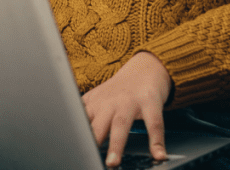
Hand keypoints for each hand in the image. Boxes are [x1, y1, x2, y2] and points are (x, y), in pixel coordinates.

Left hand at [82, 51, 172, 167]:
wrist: (145, 68)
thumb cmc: (119, 90)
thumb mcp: (98, 99)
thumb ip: (86, 115)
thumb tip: (70, 133)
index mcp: (95, 103)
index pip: (81, 122)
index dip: (76, 135)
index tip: (72, 148)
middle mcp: (110, 103)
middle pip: (98, 124)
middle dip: (92, 141)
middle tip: (88, 157)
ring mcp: (130, 102)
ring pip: (121, 124)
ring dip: (116, 144)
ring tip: (113, 163)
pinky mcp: (150, 102)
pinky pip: (154, 123)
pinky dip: (157, 140)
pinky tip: (159, 154)